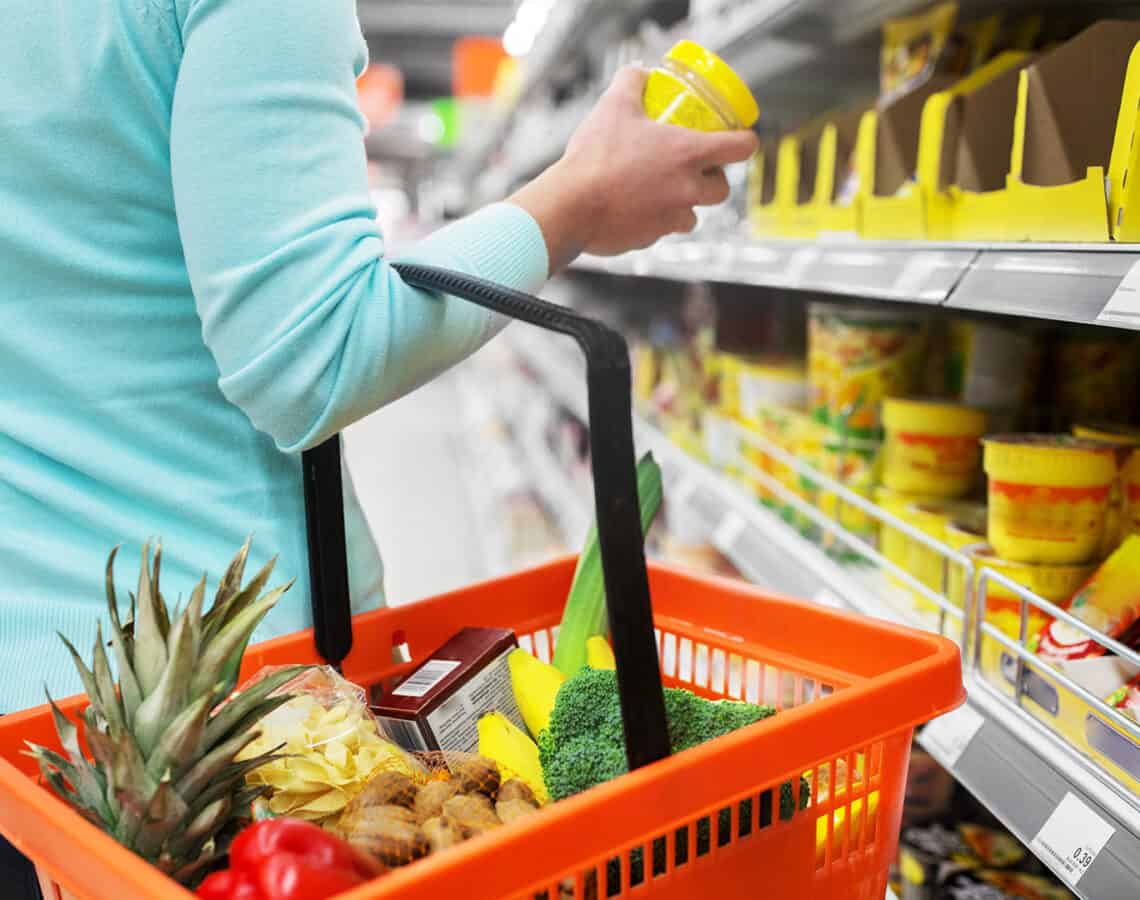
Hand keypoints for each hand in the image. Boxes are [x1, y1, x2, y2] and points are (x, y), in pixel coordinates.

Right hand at [510, 65, 757, 271]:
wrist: (571, 206)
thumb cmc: (595, 156)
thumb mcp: (613, 106)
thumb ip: (631, 83)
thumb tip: (639, 72)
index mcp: (688, 153)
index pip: (741, 148)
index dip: (745, 141)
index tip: (738, 139)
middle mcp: (688, 189)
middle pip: (722, 190)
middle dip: (713, 180)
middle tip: (695, 170)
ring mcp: (671, 218)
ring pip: (692, 216)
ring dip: (683, 204)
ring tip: (659, 192)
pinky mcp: (651, 239)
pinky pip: (662, 231)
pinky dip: (653, 221)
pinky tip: (633, 209)